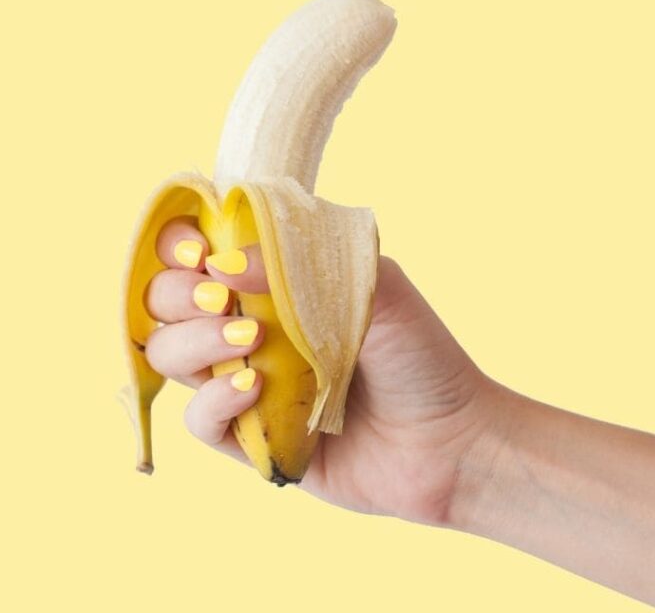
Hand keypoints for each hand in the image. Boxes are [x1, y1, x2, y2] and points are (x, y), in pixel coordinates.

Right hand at [142, 216, 504, 522]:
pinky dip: (213, 402)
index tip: (197, 251)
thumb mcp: (381, 289)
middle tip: (217, 298)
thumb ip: (306, 263)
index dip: (182, 245)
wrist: (451, 443)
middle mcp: (257, 328)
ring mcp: (250, 383)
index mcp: (283, 284)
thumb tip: (223, 262)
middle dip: (177, 293)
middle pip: (170, 301)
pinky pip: (199, 421)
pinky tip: (252, 390)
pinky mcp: (254, 439)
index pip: (206, 251)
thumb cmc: (423, 358)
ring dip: (192, 342)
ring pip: (173, 356)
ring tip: (248, 342)